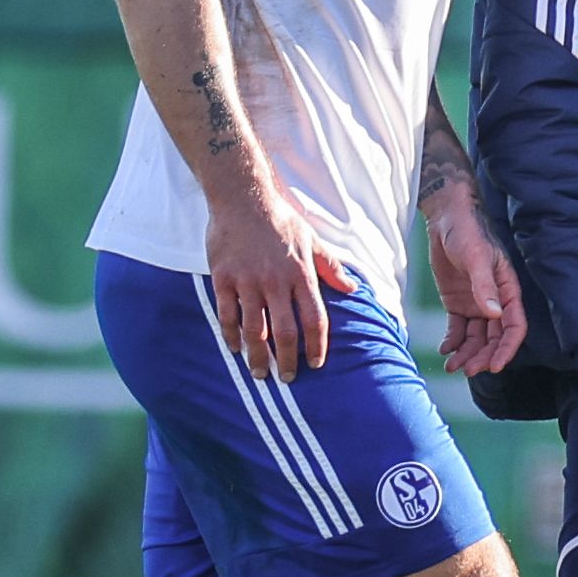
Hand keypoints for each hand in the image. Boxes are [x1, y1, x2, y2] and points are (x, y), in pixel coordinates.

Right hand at [206, 186, 347, 381]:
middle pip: (284, 332)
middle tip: (287, 378)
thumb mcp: (312, 241)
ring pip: (254, 329)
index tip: (316, 364)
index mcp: (301, 275)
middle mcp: (275, 282)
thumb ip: (331, 267)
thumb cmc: (281, 220)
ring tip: (260, 373)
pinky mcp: (223, 278)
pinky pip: (226, 314)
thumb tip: (353, 288)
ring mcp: (247, 281)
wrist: (243, 197)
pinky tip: (235, 348)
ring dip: (257, 356)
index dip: (316, 346)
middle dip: (286, 360)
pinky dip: (230, 335)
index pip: (314, 319)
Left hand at [423, 179, 526, 375]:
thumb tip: (494, 314)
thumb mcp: (477, 257)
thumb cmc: (468, 232)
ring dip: (467, 354)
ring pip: (476, 337)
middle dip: (483, 356)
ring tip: (452, 367)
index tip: (496, 366)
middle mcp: (495, 301)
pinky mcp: (457, 303)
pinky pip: (458, 329)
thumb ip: (484, 286)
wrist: (446, 219)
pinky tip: (445, 351)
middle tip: (469, 370)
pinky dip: (452, 342)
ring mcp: (476, 303)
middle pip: (494, 337)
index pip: (514, 326)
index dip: (507, 348)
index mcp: (507, 290)